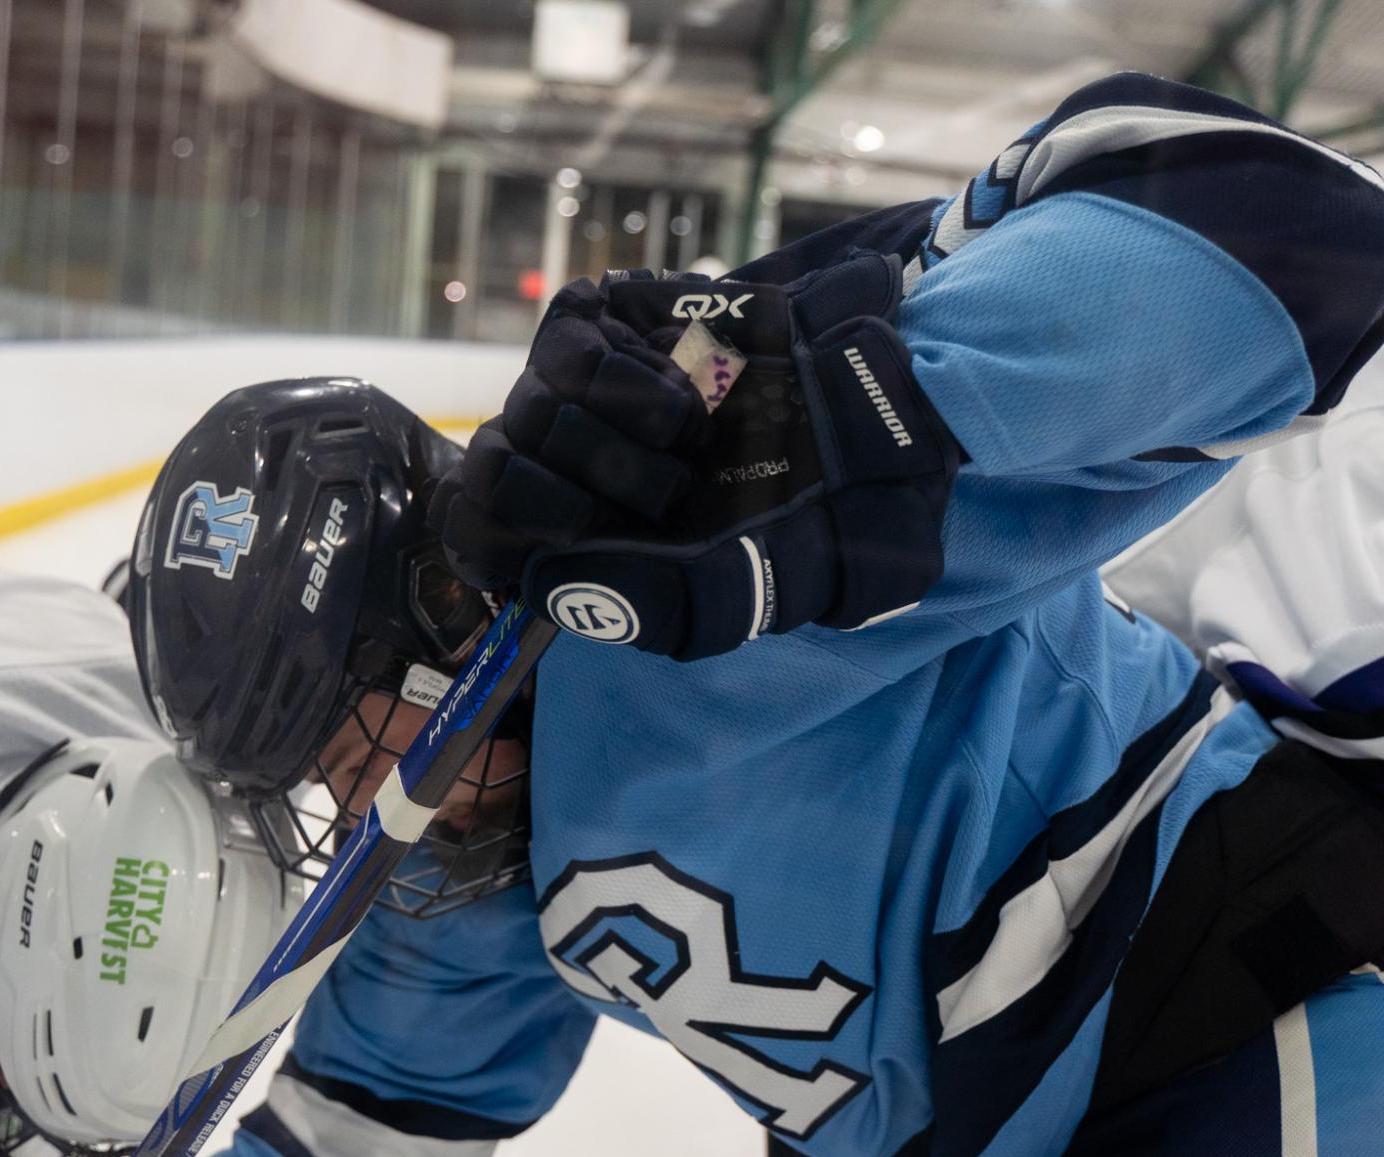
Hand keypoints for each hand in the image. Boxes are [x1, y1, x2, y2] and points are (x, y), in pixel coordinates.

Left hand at [429, 254, 960, 659]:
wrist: (903, 392)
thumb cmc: (853, 503)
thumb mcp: (794, 588)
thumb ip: (675, 608)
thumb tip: (541, 584)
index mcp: (601, 541)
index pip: (479, 541)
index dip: (504, 546)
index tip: (573, 551)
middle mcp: (580, 469)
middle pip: (490, 480)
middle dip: (574, 498)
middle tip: (666, 491)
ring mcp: (590, 394)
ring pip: (525, 417)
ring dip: (610, 439)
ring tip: (691, 438)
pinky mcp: (610, 321)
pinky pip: (564, 350)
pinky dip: (624, 379)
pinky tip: (686, 390)